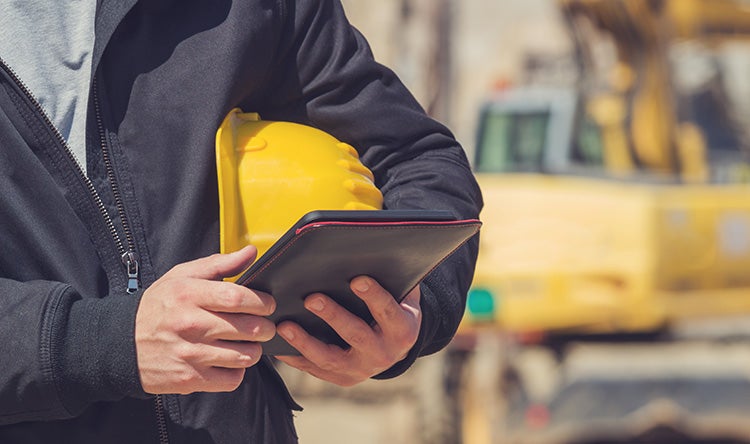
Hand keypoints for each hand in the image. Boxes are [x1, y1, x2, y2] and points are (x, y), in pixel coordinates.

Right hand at [135, 246, 275, 393]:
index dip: (261, 302)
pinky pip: (232, 378)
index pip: (237, 297)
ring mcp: (190, 354)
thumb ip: (219, 264)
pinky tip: (230, 360)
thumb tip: (250, 252)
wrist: (119, 344)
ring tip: (247, 342)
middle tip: (264, 325)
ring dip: (254, 349)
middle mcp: (190, 324)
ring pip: (245, 355)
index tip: (268, 304)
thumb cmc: (157, 307)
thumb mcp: (181, 277)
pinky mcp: (190, 379)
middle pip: (248, 328)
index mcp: (188, 295)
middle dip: (265, 327)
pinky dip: (237, 371)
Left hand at [275, 276, 420, 385]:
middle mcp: (383, 354)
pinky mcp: (342, 378)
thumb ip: (392, 278)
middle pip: (356, 335)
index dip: (374, 296)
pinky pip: (315, 369)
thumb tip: (370, 250)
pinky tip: (278, 344)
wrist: (397, 346)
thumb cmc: (395, 308)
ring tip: (284, 325)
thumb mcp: (402, 295)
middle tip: (311, 298)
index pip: (387, 311)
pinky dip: (295, 357)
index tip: (357, 279)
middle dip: (333, 316)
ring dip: (305, 342)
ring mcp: (361, 370)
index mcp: (402, 331)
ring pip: (330, 358)